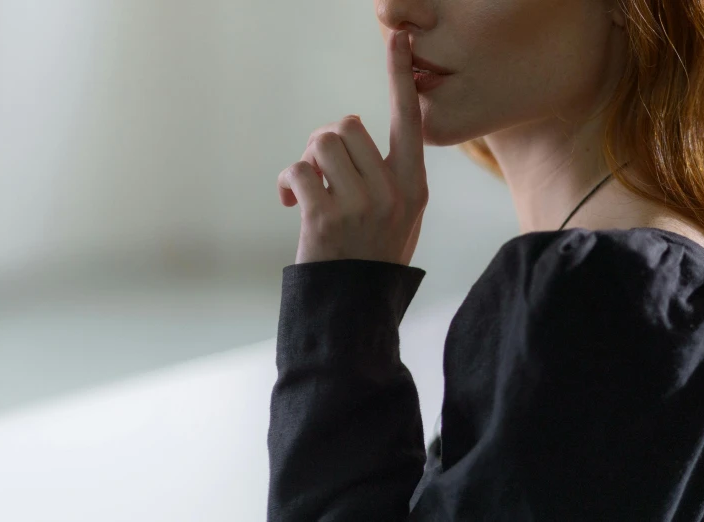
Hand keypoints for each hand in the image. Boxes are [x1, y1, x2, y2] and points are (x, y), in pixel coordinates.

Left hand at [277, 30, 427, 266]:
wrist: (354, 306)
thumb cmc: (374, 257)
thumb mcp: (403, 217)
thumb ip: (390, 174)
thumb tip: (352, 126)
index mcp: (413, 186)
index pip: (409, 120)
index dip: (401, 76)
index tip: (401, 38)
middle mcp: (392, 190)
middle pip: (348, 124)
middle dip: (326, 141)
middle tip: (322, 169)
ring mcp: (360, 204)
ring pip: (322, 142)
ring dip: (308, 159)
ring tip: (310, 188)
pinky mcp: (326, 217)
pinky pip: (299, 169)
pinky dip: (289, 181)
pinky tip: (293, 202)